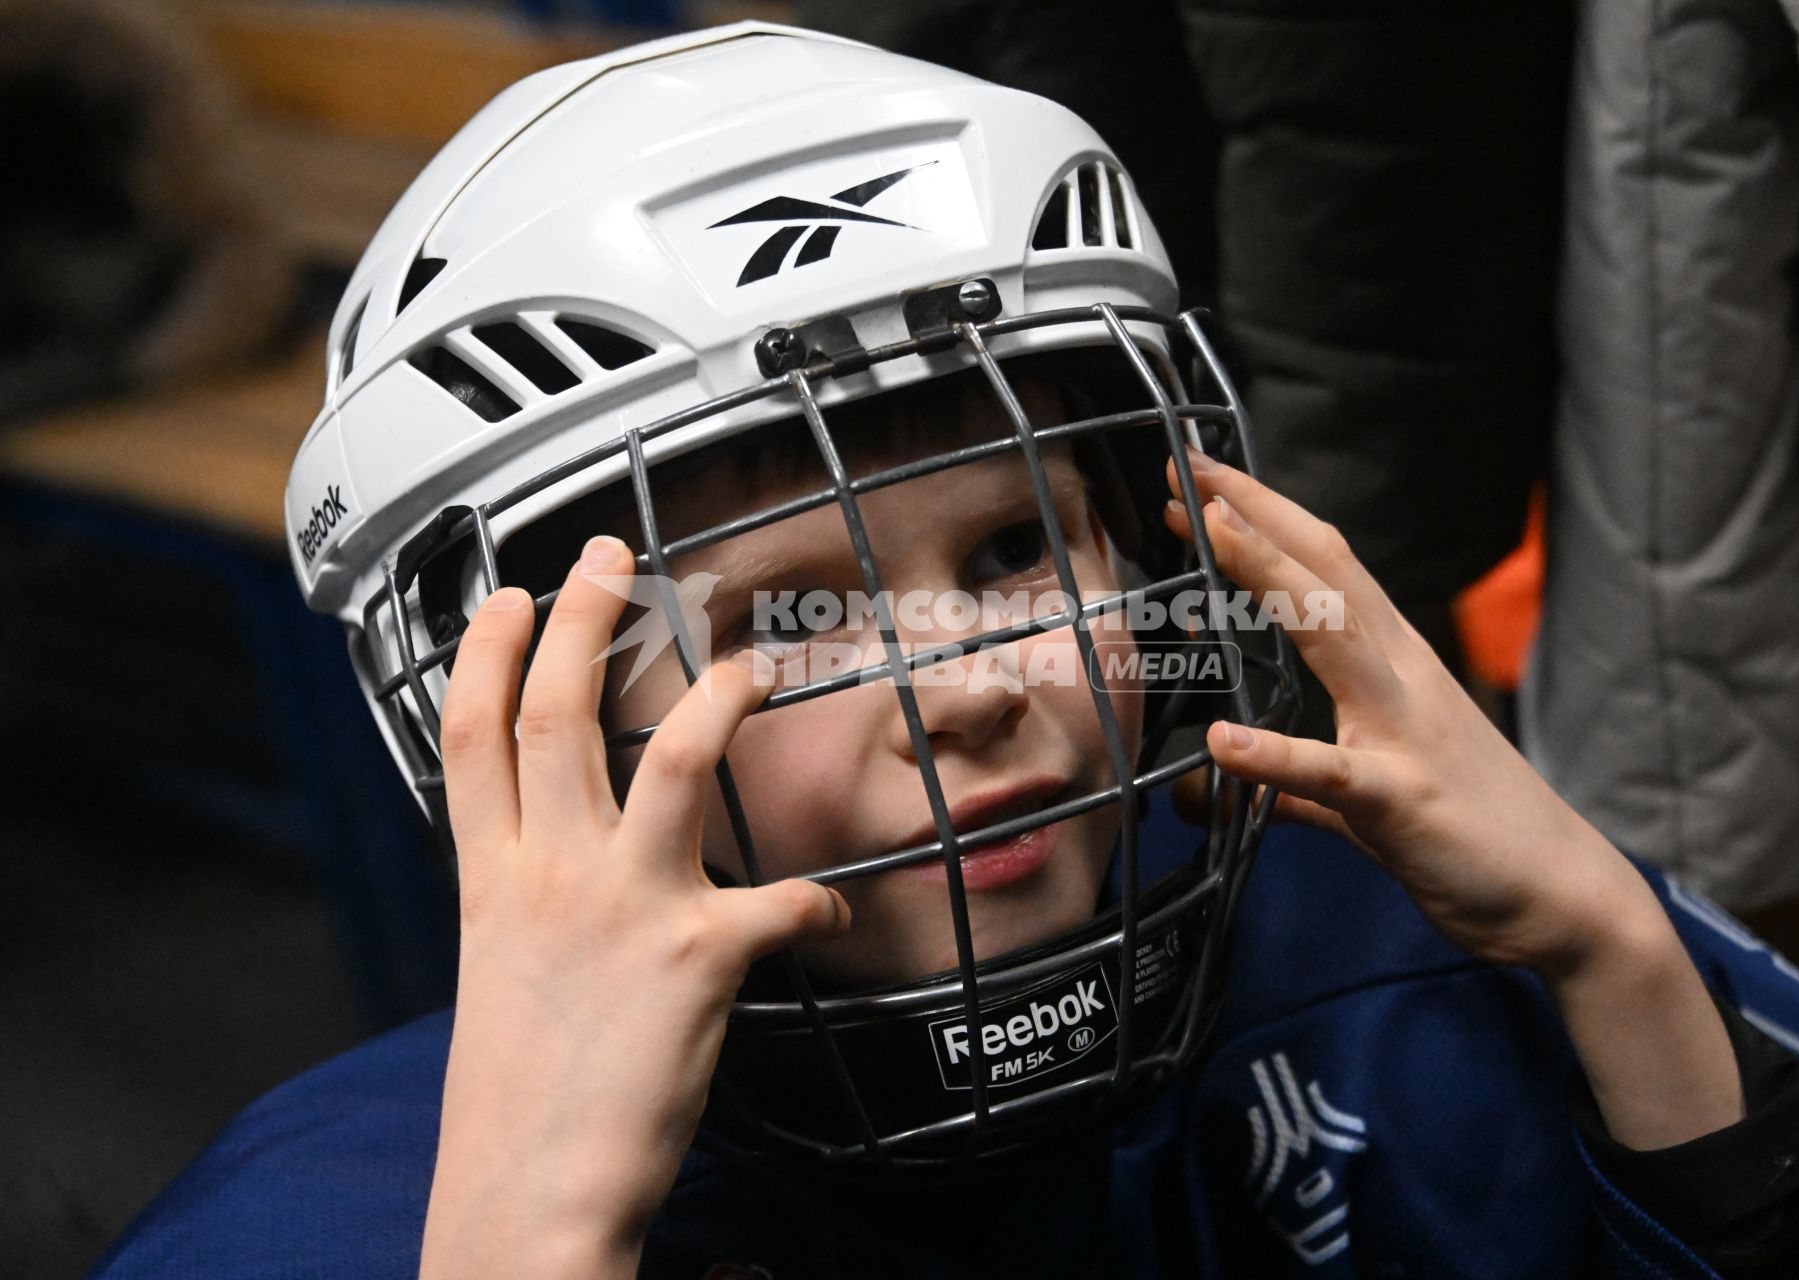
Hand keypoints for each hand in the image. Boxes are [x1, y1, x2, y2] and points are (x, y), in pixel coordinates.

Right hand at [420, 535, 849, 1278]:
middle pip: (561, 716)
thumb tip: (557, 862)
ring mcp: (625, 907)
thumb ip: (527, 899)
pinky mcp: (699, 955)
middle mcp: (551, 877)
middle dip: (584, 620)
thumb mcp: (498, 973)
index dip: (490, 655)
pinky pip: (784, 900)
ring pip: (673, 759)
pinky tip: (843, 904)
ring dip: (715, 696)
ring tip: (747, 661)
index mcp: (492, 882)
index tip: (509, 594)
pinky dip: (822, 898)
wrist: (529, 1193)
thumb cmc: (517, 1093)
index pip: (473, 739)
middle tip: (611, 555)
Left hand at [1166, 453, 1740, 1148]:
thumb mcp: (1365, 797)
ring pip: (1333, 636)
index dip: (1264, 519)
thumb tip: (1211, 790)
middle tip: (1183, 469)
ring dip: (1269, 579)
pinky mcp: (1401, 800)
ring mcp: (1405, 733)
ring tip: (1207, 535)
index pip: (1325, 567)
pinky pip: (1331, 773)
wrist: (1563, 899)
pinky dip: (1275, 756)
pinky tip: (1222, 743)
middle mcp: (1402, 679)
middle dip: (1254, 517)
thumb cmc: (1470, 836)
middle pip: (1326, 573)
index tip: (1201, 480)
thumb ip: (1291, 785)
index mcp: (1394, 665)